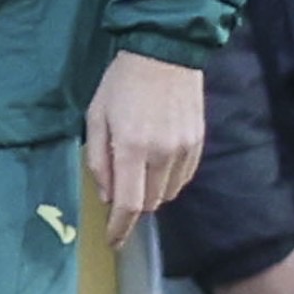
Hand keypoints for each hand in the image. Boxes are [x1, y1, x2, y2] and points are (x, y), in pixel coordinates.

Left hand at [83, 51, 204, 247]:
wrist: (165, 51)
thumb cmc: (121, 83)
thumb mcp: (96, 117)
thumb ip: (98, 160)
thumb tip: (106, 196)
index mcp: (132, 148)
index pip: (128, 204)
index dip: (120, 228)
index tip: (113, 241)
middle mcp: (161, 153)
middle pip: (150, 203)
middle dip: (132, 207)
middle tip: (119, 193)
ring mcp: (184, 149)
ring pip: (168, 193)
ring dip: (151, 194)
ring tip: (138, 174)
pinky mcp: (198, 142)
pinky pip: (184, 178)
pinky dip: (170, 182)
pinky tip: (158, 166)